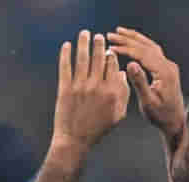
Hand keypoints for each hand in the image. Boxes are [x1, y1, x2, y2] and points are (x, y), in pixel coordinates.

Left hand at [51, 30, 131, 152]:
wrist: (75, 141)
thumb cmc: (98, 129)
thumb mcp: (118, 114)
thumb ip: (123, 93)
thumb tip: (121, 73)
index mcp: (112, 91)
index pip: (113, 66)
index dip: (111, 55)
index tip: (109, 50)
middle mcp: (97, 87)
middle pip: (99, 58)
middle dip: (98, 44)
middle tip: (98, 36)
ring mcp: (80, 87)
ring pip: (82, 59)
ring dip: (83, 43)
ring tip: (84, 33)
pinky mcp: (65, 90)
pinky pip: (65, 68)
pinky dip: (65, 55)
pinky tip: (66, 45)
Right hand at [108, 27, 184, 144]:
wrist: (175, 121)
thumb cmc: (161, 116)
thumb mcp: (148, 102)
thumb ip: (139, 82)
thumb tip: (130, 64)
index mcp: (164, 73)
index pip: (143, 54)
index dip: (126, 48)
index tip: (112, 46)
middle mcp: (168, 66)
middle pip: (147, 46)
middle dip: (128, 39)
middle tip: (112, 34)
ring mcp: (169, 66)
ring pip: (151, 46)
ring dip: (135, 38)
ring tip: (120, 32)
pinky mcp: (166, 69)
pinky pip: (153, 52)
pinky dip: (141, 45)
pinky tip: (132, 43)